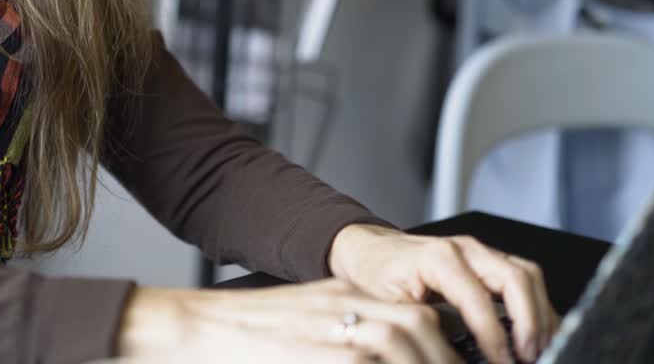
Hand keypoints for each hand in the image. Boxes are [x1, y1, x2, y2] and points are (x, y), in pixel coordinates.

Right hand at [117, 279, 460, 362]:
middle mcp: (339, 306)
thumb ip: (341, 334)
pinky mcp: (314, 350)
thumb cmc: (242, 336)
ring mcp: (327, 327)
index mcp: (341, 297)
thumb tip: (382, 349)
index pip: (412, 312)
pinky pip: (359, 357)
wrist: (192, 328)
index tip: (462, 361)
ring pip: (399, 338)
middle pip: (415, 322)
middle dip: (444, 355)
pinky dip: (387, 363)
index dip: (444, 342)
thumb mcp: (303, 322)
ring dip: (425, 359)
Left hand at [328, 225, 560, 363]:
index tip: (503, 362)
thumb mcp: (389, 306)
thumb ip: (420, 329)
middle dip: (530, 322)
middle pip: (516, 278)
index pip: (478, 298)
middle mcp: (464, 249)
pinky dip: (535, 306)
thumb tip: (446, 356)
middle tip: (530, 356)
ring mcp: (479, 252)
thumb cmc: (374, 274)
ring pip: (527, 276)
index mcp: (437, 258)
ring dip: (540, 314)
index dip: (494, 335)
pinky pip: (523, 278)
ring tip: (537, 349)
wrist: (368, 250)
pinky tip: (535, 333)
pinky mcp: (487, 261)